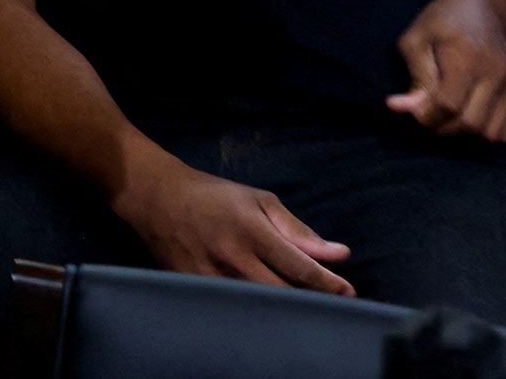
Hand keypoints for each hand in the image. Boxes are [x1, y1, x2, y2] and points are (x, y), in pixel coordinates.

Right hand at [111, 158, 353, 294]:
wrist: (156, 197)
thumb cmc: (214, 195)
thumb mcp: (259, 200)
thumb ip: (298, 229)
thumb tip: (339, 254)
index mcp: (252, 230)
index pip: (299, 267)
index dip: (328, 283)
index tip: (349, 291)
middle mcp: (233, 256)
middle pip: (283, 293)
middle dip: (310, 300)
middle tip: (330, 303)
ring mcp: (211, 276)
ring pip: (258, 304)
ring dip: (284, 307)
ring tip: (301, 305)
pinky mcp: (194, 288)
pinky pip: (232, 307)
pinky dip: (253, 310)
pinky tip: (266, 309)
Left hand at [388, 0, 505, 140]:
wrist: (482, 6)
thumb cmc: (441, 21)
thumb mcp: (415, 39)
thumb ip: (415, 77)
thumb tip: (403, 108)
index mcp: (468, 59)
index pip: (448, 105)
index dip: (426, 116)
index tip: (413, 110)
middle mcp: (497, 75)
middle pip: (471, 124)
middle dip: (443, 128)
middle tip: (427, 116)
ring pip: (491, 134)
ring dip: (464, 135)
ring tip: (447, 118)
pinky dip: (485, 133)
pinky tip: (467, 117)